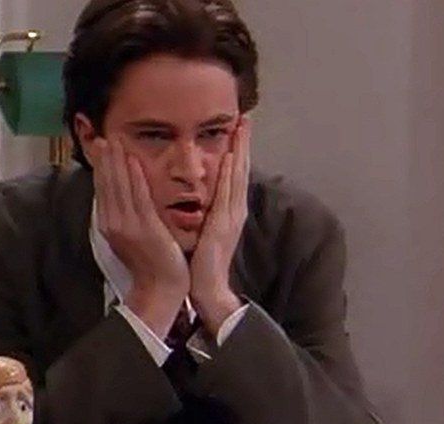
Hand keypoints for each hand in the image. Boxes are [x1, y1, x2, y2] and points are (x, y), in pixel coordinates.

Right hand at [92, 136, 188, 337]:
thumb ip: (126, 214)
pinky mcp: (144, 229)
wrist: (159, 288)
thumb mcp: (132, 235)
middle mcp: (114, 223)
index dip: (101, 166)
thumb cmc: (151, 262)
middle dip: (106, 159)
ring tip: (116, 140)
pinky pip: (139, 198)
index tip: (101, 146)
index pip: (103, 189)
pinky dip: (135, 178)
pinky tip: (134, 162)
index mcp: (110, 224)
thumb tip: (122, 195)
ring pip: (120, 187)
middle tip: (104, 135)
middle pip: (107, 185)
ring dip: (118, 162)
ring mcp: (128, 226)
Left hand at [190, 115, 250, 334]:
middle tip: (245, 117)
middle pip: (241, 169)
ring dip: (240, 151)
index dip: (238, 150)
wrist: (206, 287)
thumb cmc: (201, 262)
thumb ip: (205, 211)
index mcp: (229, 211)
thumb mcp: (204, 229)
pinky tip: (229, 158)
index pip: (234, 174)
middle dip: (244, 143)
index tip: (238, 128)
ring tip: (242, 127)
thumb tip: (198, 195)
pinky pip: (226, 195)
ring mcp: (231, 217)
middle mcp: (234, 210)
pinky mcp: (223, 225)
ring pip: (237, 177)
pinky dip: (228, 176)